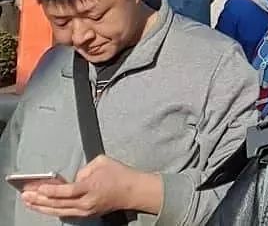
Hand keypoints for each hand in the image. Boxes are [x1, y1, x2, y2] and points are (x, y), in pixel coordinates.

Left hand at [21, 155, 162, 218]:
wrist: (132, 191)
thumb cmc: (119, 174)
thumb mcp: (102, 162)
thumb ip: (85, 168)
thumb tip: (75, 177)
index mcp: (91, 188)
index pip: (67, 191)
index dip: (51, 191)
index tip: (38, 188)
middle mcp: (86, 203)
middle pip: (58, 204)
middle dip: (40, 200)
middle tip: (26, 195)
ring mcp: (85, 211)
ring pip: (58, 211)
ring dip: (42, 207)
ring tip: (29, 202)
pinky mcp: (86, 215)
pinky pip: (65, 213)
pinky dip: (52, 210)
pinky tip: (43, 207)